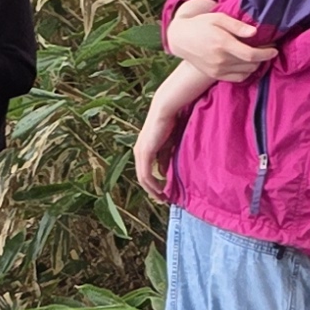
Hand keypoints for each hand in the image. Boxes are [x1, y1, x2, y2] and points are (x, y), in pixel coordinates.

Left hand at [134, 85, 189, 204]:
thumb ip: (165, 159)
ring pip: (143, 178)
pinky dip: (153, 184)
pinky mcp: (144, 152)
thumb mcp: (169, 145)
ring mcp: (140, 152)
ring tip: (163, 198)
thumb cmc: (171, 122)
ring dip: (153, 190)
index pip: (146, 171)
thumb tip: (164, 173)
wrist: (166, 109)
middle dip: (153, 190)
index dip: (154, 184)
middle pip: (143, 178)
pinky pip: (146, 174)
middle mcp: (139, 151)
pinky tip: (161, 190)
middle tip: (163, 200)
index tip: (165, 192)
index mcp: (144, 149)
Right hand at [166, 2, 272, 81]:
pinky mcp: (215, 75)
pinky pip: (238, 78)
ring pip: (246, 72)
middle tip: (267, 48)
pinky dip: (246, 72)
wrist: (181, 39)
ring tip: (257, 55)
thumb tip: (254, 33)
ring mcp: (217, 70)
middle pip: (251, 64)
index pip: (251, 54)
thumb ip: (237, 26)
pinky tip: (247, 63)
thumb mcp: (219, 18)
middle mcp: (221, 59)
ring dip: (256, 65)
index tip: (274, 49)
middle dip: (263, 57)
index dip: (266, 53)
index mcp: (223, 43)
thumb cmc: (201, 24)